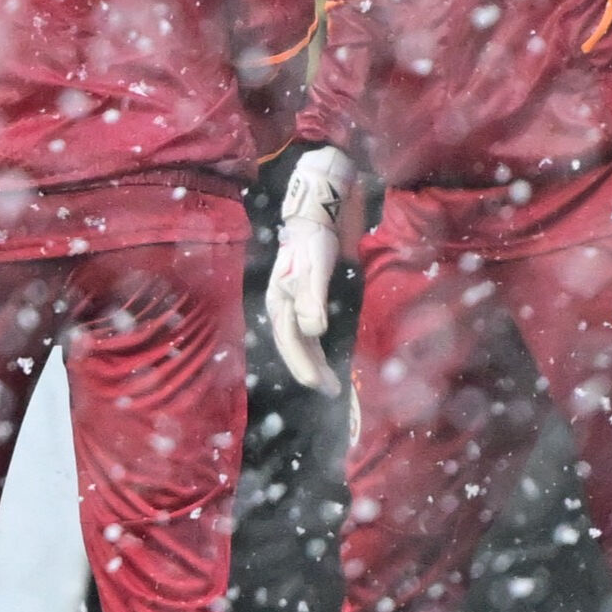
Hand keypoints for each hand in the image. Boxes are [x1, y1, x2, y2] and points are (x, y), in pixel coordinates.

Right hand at [266, 144, 355, 391]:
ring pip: (300, 342)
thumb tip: (315, 331)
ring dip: (313, 363)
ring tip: (331, 383)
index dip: (304, 366)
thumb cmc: (313, 244)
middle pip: (293, 347)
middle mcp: (282, 308)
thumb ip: (313, 300)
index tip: (320, 385)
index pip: (290, 342)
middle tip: (331, 392)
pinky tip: (324, 358)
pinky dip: (315, 350)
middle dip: (310, 371)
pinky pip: (307, 334)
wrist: (315, 220)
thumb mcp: (314, 270)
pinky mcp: (305, 302)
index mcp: (279, 303)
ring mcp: (292, 306)